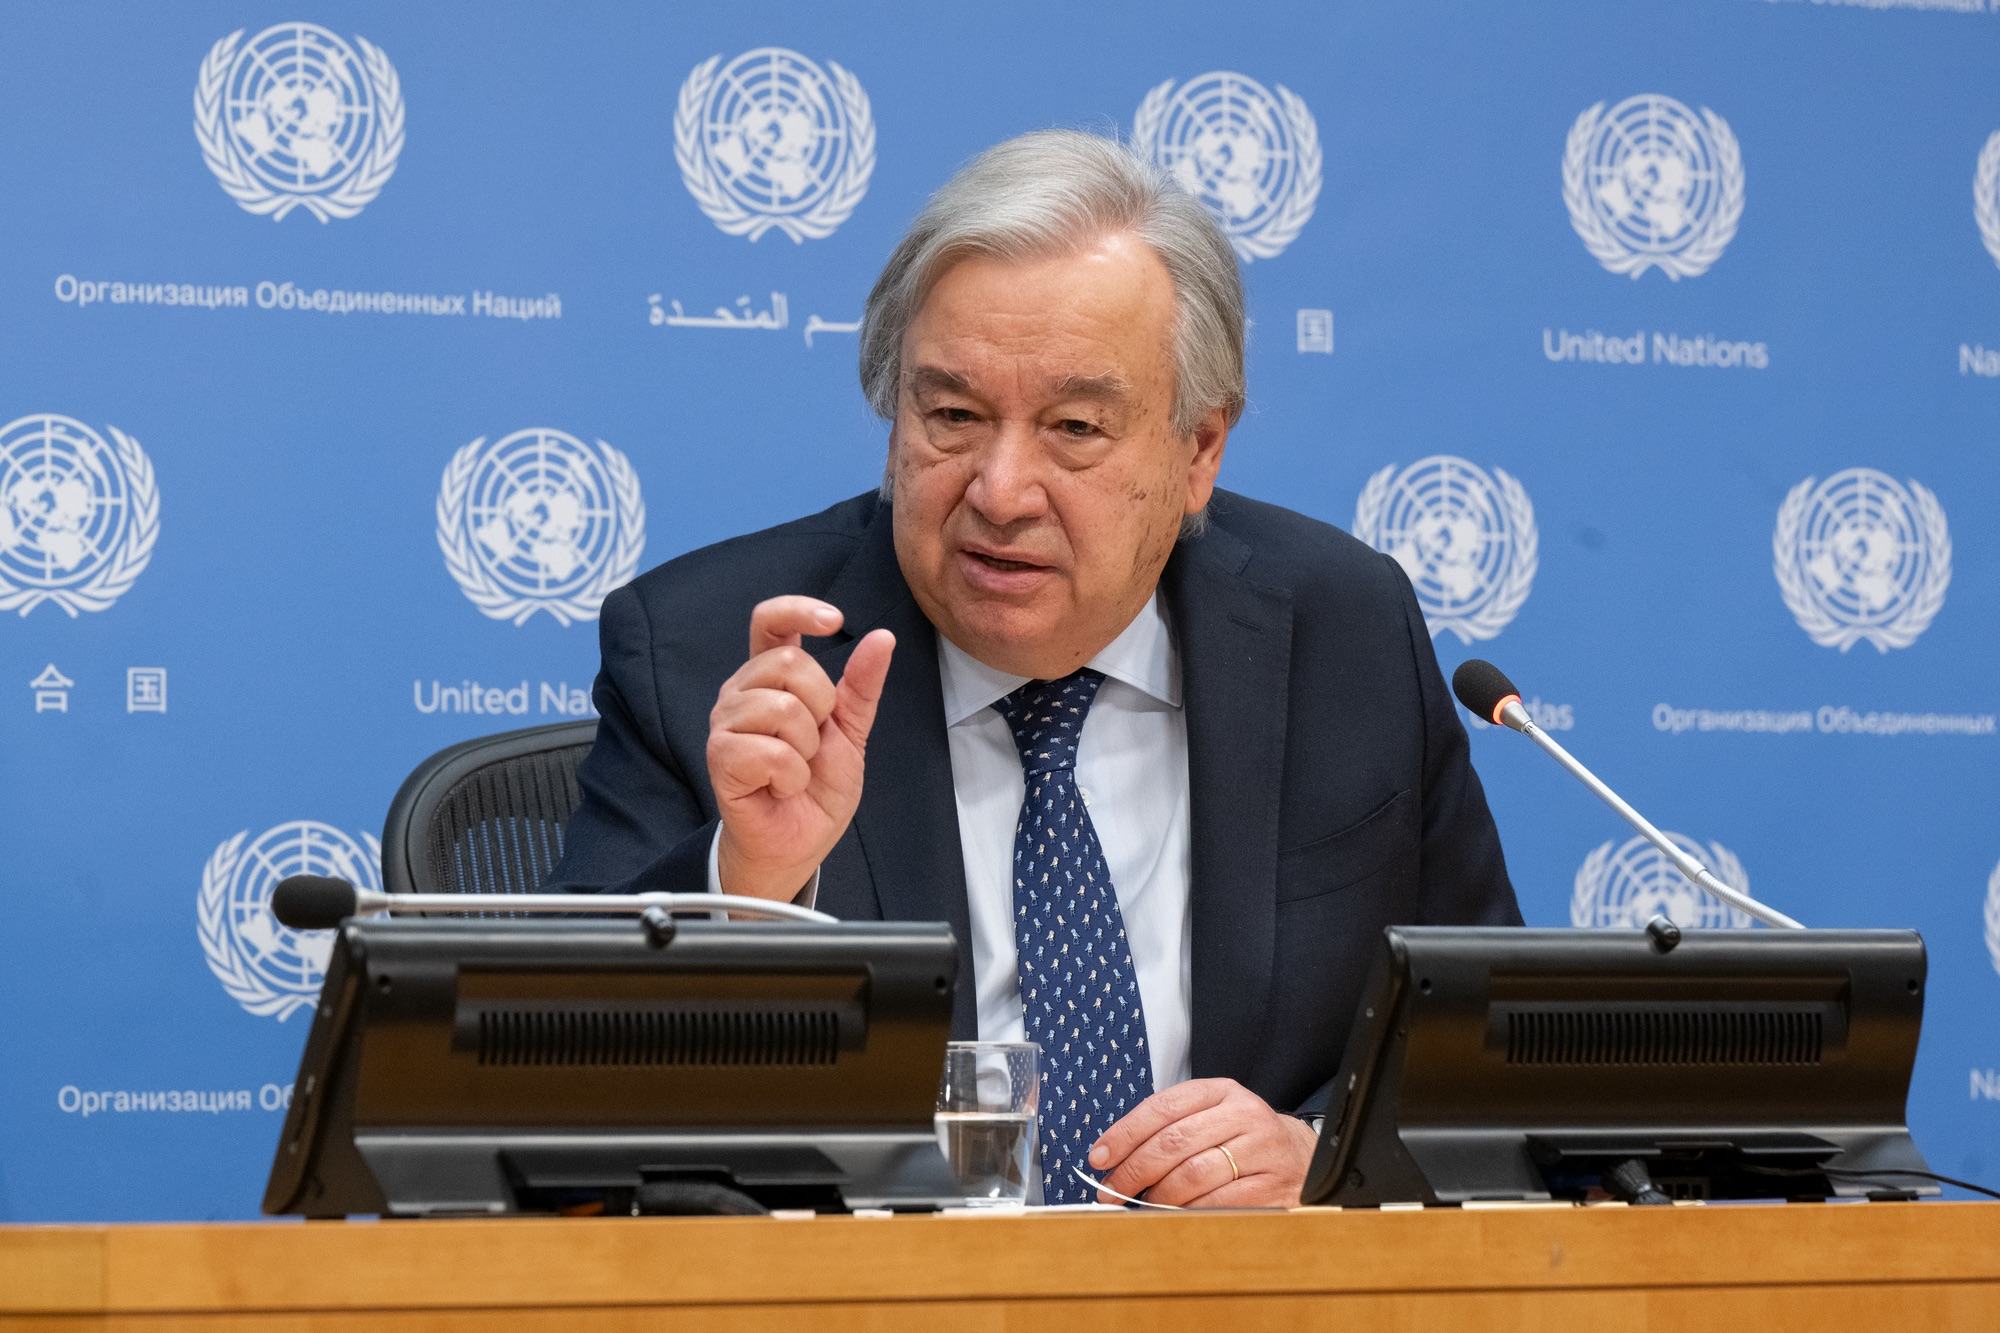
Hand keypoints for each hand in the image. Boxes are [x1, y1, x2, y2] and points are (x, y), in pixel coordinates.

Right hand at [708, 596, 894, 900]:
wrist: (799, 840)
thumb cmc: (817, 786)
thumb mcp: (851, 730)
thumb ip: (862, 684)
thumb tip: (882, 637)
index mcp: (770, 678)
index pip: (770, 621)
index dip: (799, 610)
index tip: (835, 621)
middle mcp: (741, 692)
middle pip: (789, 664)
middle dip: (821, 707)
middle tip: (814, 743)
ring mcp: (726, 723)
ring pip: (781, 708)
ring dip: (805, 747)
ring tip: (796, 768)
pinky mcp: (720, 757)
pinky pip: (768, 751)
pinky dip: (791, 775)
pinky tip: (783, 786)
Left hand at [1087, 1078, 1317, 1207]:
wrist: (1304, 1158)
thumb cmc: (1244, 1139)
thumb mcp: (1213, 1116)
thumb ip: (1171, 1128)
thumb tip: (1114, 1157)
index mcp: (1222, 1091)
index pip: (1162, 1107)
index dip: (1124, 1134)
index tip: (1099, 1157)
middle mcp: (1244, 1114)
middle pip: (1173, 1142)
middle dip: (1133, 1170)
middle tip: (1110, 1190)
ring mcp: (1262, 1149)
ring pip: (1193, 1174)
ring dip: (1158, 1195)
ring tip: (1142, 1204)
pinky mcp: (1273, 1185)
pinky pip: (1219, 1202)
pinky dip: (1189, 1212)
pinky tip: (1174, 1215)